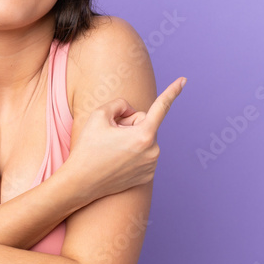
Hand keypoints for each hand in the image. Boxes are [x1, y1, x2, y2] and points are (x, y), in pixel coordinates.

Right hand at [65, 76, 185, 202]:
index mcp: (144, 135)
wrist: (80, 183)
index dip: (172, 92)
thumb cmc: (88, 148)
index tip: (184, 80)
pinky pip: (144, 155)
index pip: (161, 107)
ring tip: (111, 151)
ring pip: (144, 140)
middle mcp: (153, 152)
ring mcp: (151, 166)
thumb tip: (131, 112)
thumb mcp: (99, 115)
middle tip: (109, 137)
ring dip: (130, 140)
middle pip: (145, 124)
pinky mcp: (147, 176)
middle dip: (130, 125)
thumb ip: (120, 104)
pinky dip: (132, 154)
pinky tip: (116, 161)